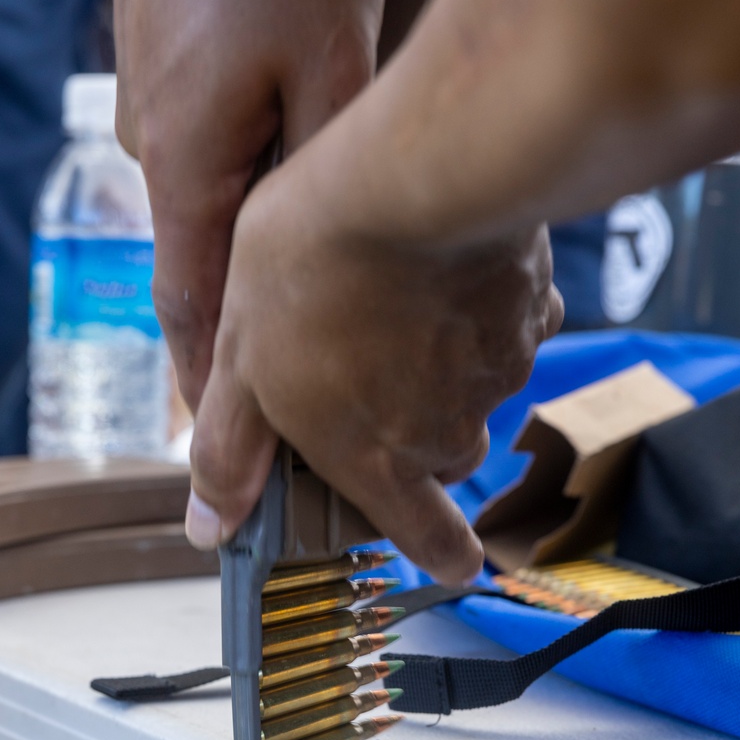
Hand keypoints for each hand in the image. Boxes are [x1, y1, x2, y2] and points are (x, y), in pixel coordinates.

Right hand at [113, 0, 383, 409]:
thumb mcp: (338, 59)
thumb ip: (338, 170)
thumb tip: (348, 257)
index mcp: (189, 166)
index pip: (197, 316)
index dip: (213, 400)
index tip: (221, 465)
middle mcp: (156, 151)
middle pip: (196, 279)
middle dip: (228, 359)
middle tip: (260, 427)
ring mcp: (155, 112)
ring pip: (207, 220)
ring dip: (243, 278)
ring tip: (291, 330)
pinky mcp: (171, 77)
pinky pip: (205, 165)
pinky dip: (240, 206)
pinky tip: (279, 207)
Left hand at [185, 158, 562, 584]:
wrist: (410, 177)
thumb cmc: (311, 269)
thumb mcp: (241, 364)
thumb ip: (232, 453)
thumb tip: (210, 530)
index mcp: (379, 458)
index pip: (428, 536)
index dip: (440, 553)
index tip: (452, 562)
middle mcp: (448, 428)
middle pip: (448, 459)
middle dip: (420, 443)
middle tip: (376, 389)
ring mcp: (497, 370)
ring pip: (477, 387)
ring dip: (445, 367)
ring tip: (395, 307)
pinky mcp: (530, 309)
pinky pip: (509, 325)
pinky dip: (481, 311)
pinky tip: (445, 268)